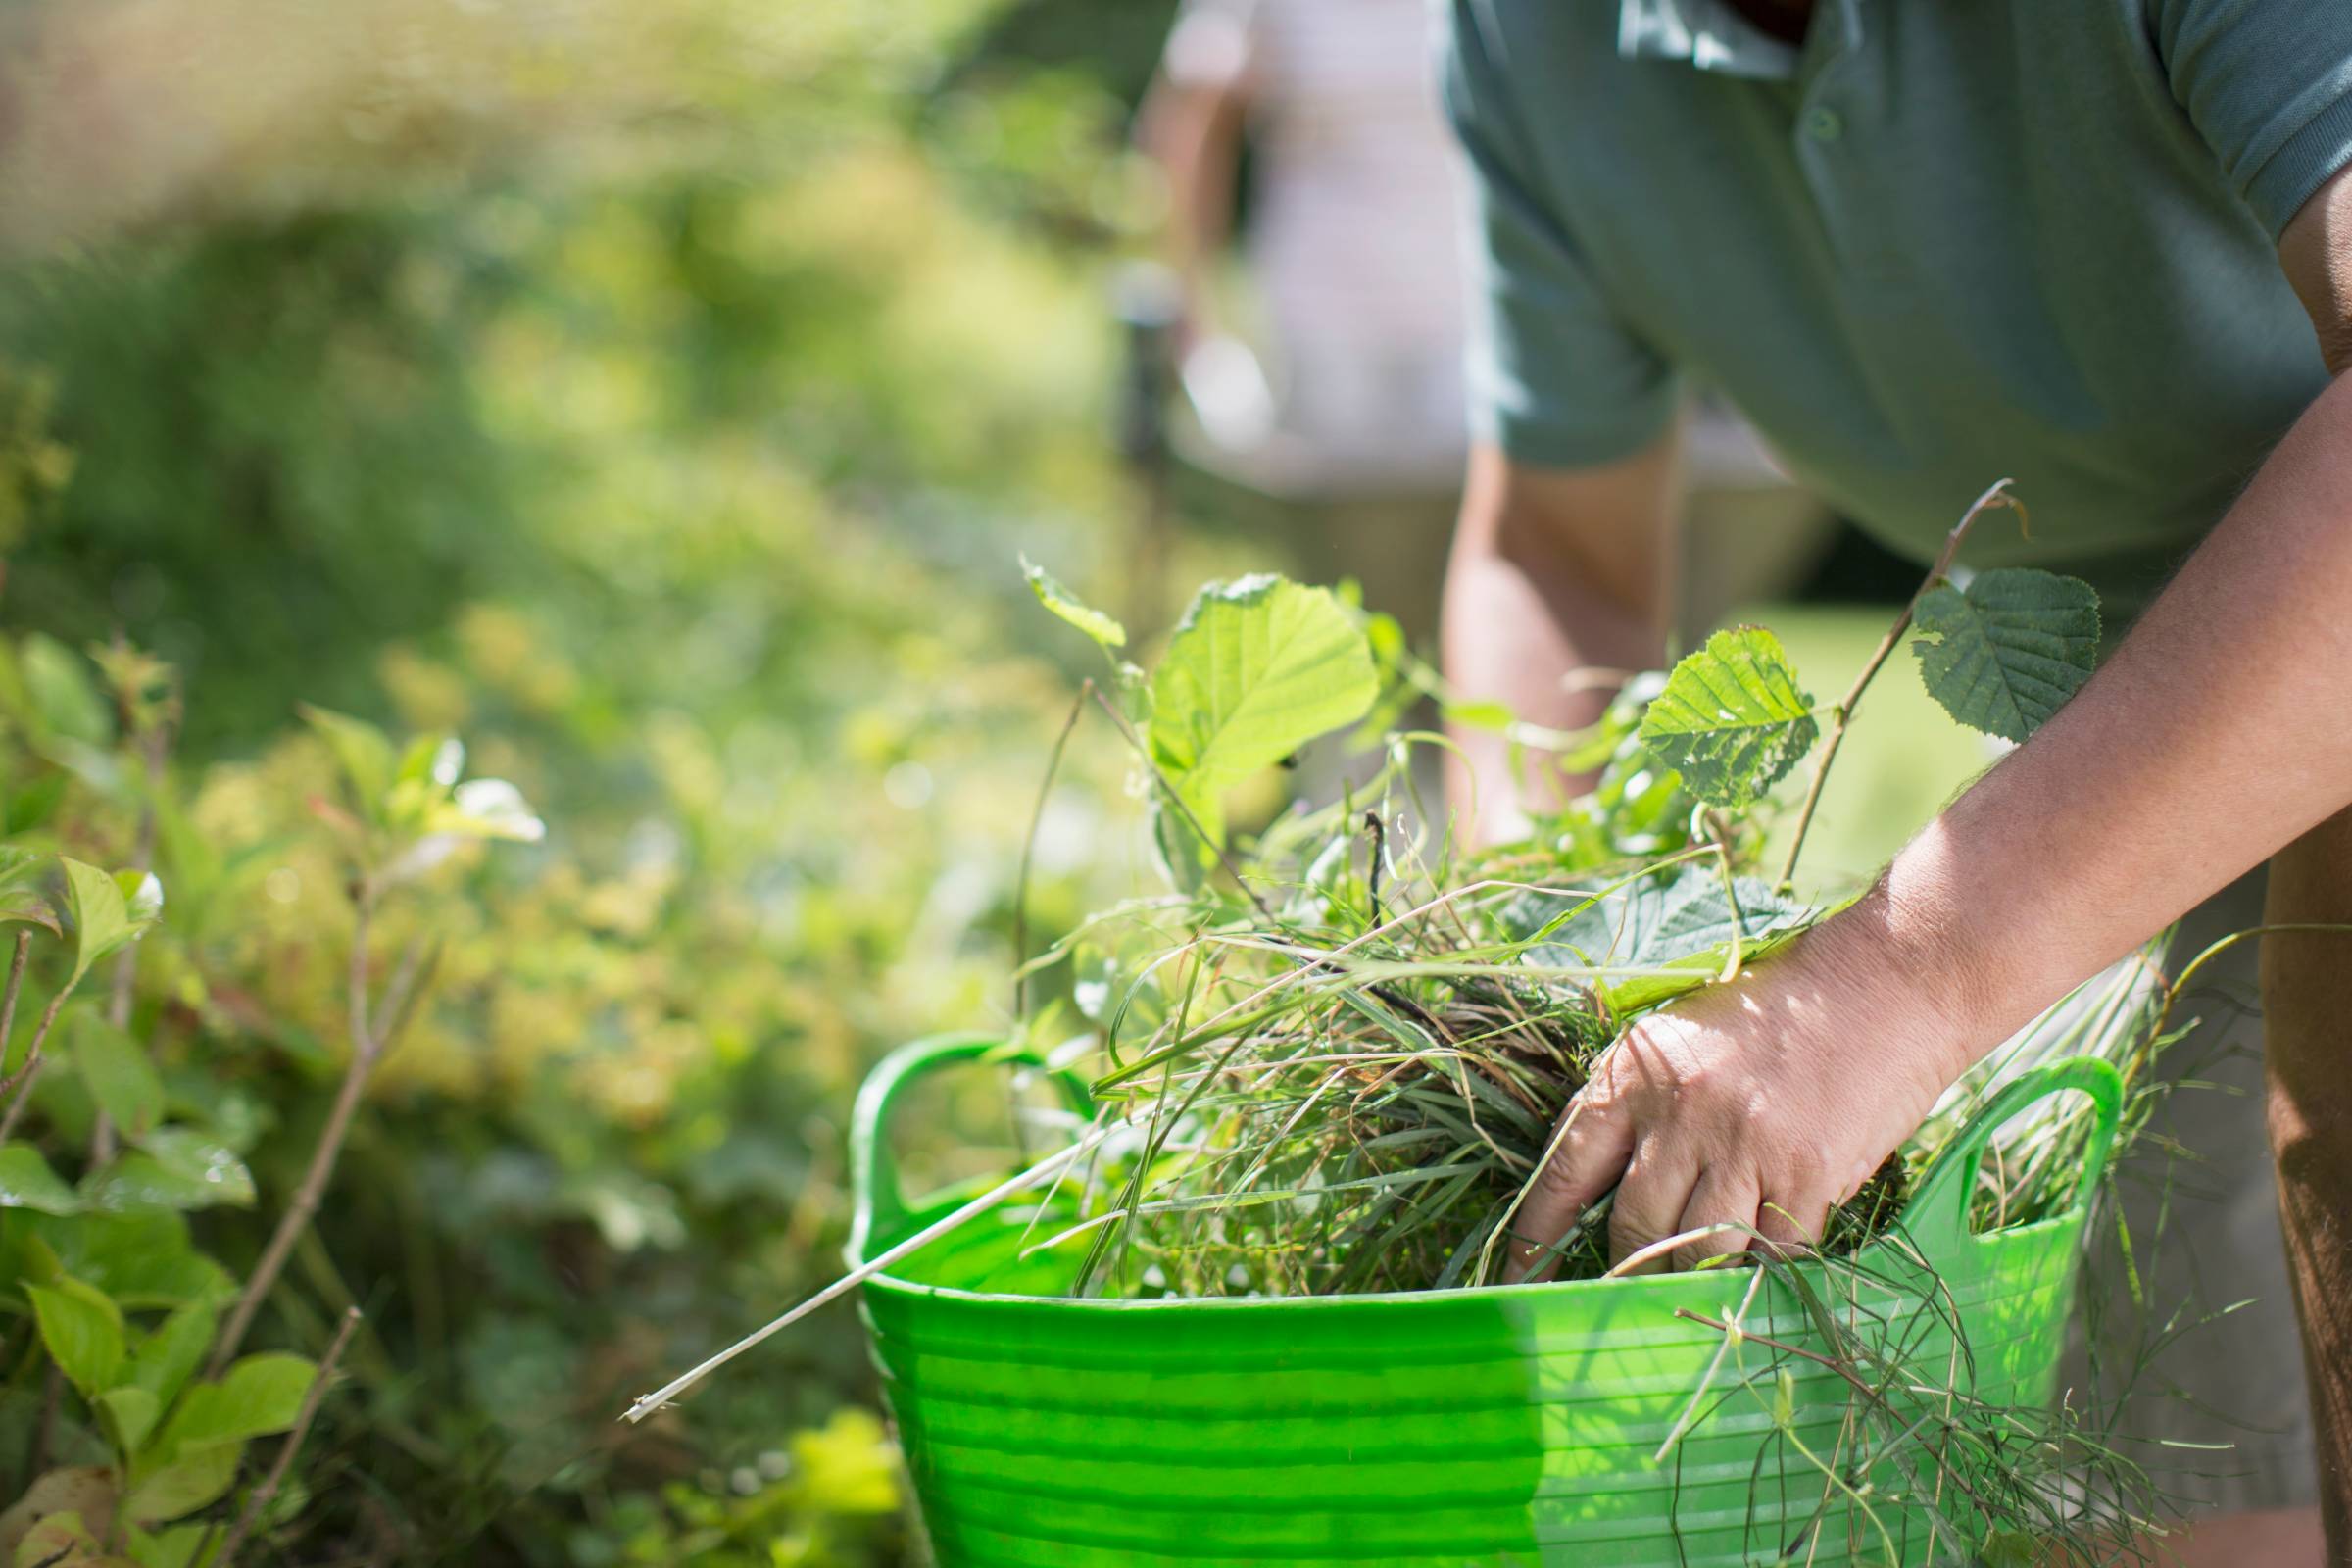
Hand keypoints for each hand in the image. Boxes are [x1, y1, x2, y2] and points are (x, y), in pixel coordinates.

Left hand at [1505, 913, 1967, 1279]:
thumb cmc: (1776, 1011)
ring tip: (1703, 1276)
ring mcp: (1744, 1149)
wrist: (1884, 982)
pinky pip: (1771, 1255)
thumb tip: (1600, 1193)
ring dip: (1699, 1275)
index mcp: (1632, 1076)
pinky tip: (1768, 1254)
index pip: (1564, 1174)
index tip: (1518, 1280)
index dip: (1536, 1238)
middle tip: (1631, 1291)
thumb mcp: (1681, 1038)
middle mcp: (1678, 1115)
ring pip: (1698, 1254)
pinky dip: (1766, 1266)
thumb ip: (1639, 1106)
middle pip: (1632, 1230)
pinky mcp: (1807, 1176)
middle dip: (1628, 1269)